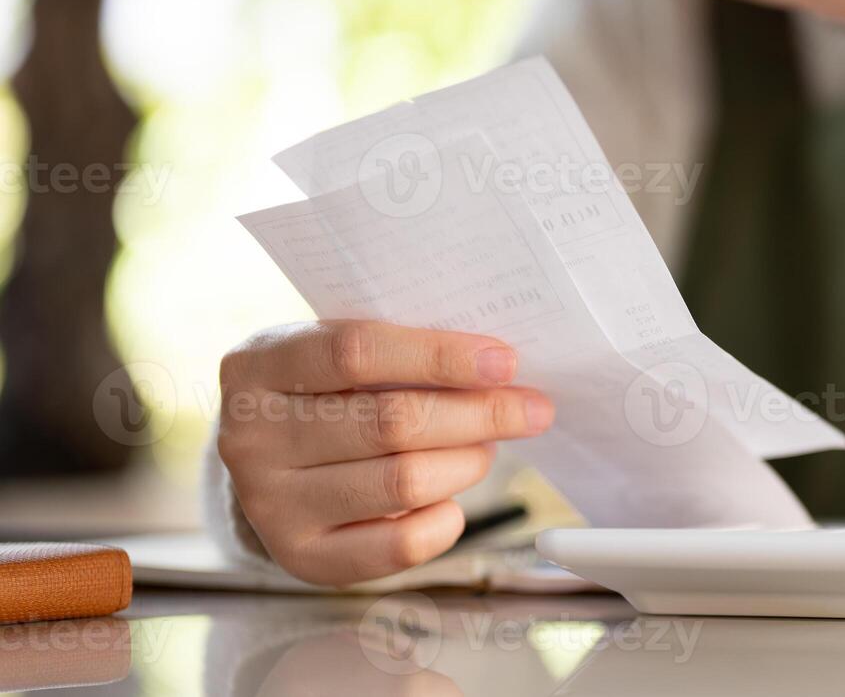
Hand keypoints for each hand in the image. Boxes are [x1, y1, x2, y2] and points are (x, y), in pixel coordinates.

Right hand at [216, 321, 553, 585]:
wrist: (270, 461)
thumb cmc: (327, 390)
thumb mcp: (339, 350)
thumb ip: (401, 348)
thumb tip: (499, 366)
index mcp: (257, 366)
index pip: (356, 352)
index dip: (440, 356)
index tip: (505, 361)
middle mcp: (251, 438)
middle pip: (392, 423)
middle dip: (480, 414)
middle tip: (531, 409)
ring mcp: (271, 503)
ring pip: (404, 482)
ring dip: (467, 462)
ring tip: (485, 447)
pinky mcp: (301, 557)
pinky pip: (400, 544)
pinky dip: (446, 520)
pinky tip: (452, 497)